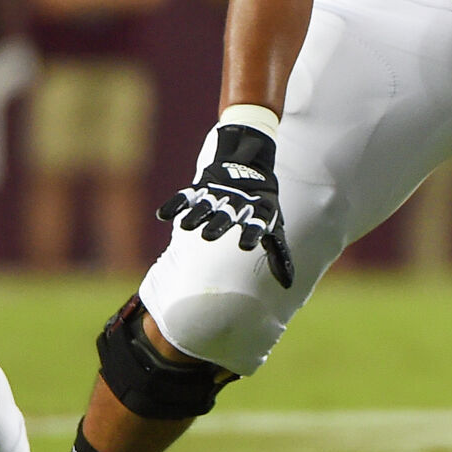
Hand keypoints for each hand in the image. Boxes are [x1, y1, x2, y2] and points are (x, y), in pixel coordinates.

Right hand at [157, 123, 294, 286]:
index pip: (255, 225)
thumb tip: (288, 284)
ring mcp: (218, 195)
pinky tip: (163, 215)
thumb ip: (278, 255)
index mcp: (256, 213)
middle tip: (209, 236)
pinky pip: (186, 195)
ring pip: (206, 205)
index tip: (246, 246)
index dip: (251, 233)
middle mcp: (236, 204)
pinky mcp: (201, 188)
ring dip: (196, 215)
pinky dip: (175, 203)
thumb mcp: (274, 227)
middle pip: (227, 215)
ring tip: (185, 226)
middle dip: (219, 224)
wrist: (249, 167)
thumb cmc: (261, 208)